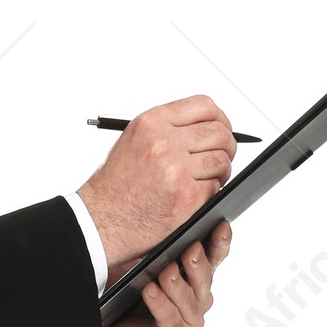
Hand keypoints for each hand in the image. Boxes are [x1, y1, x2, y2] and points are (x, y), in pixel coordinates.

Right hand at [77, 93, 234, 266]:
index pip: (204, 106)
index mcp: (152, 123)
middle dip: (227, 145)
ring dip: (220, 171)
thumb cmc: (114, 185)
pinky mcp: (185, 198)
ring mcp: (176, 170)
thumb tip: (204, 127)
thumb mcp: (134, 140)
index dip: (220, 118)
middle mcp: (164, 143)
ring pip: (222, 161)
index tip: (221, 129)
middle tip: (222, 156)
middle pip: (219, 133)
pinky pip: (215, 188)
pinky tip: (194, 196)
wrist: (100, 220)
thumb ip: (168, 128)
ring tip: (206, 179)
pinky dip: (210, 192)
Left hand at [89, 220, 231, 326]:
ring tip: (166, 271)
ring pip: (188, 300)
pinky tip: (150, 291)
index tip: (220, 225)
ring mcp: (189, 320)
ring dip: (177, 285)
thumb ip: (161, 243)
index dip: (219, 242)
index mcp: (196, 276)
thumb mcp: (142, 260)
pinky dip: (160, 304)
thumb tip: (171, 211)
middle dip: (198, 264)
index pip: (214, 256)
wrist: (104, 325)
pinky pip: (169, 319)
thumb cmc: (125, 290)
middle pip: (205, 278)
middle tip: (191, 249)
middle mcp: (198, 298)